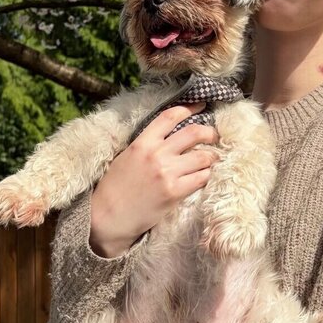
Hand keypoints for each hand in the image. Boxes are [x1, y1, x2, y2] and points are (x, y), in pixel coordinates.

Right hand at [89, 101, 220, 256]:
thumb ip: (147, 144)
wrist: (108, 216)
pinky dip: (207, 175)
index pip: (171, 117)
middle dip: (209, 132)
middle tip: (214, 136)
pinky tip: (205, 175)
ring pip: (203, 156)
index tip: (201, 106)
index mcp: (143, 142)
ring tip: (212, 159)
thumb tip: (168, 136)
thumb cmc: (115, 187)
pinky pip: (201, 178)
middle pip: (194, 133)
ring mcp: (167, 173)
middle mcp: (157, 154)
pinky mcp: (175, 192)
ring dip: (211, 157)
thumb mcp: (126, 156)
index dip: (190, 108)